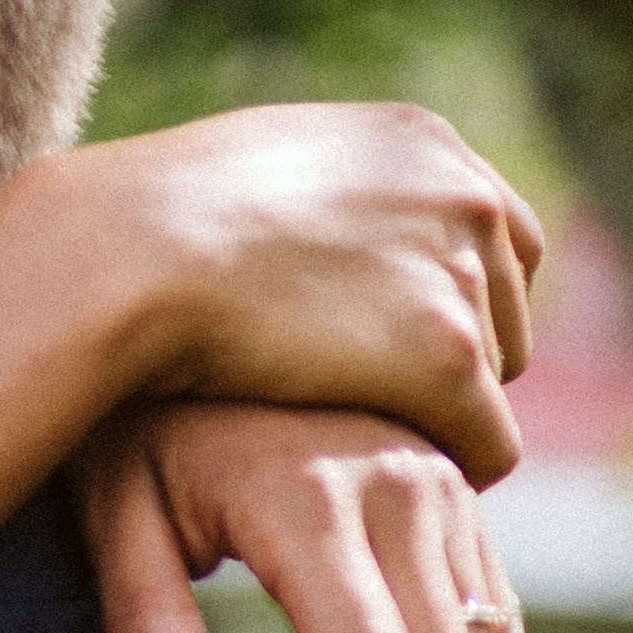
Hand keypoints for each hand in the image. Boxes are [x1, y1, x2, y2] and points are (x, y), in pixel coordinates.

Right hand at [36, 102, 544, 479]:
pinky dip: (452, 467)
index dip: (456, 297)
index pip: (500, 231)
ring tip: (360, 434)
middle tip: (376, 403)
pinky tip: (394, 487)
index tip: (405, 346)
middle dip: (453, 358)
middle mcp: (461, 195)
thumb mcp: (264, 172)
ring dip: (440, 410)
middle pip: (506, 309)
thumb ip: (325, 198)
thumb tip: (331, 238)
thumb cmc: (154, 227)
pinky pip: (489, 442)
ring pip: (496, 379)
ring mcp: (459, 273)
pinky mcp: (445, 356)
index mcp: (421, 145)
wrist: (126, 258)